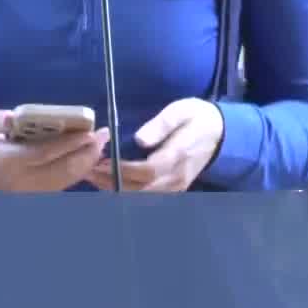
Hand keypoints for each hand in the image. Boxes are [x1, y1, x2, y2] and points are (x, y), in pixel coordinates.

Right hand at [0, 109, 110, 191]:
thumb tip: (15, 117)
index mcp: (4, 160)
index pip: (42, 153)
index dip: (68, 143)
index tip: (89, 131)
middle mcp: (18, 180)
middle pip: (59, 171)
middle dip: (85, 154)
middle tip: (103, 136)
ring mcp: (25, 191)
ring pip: (62, 181)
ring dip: (85, 163)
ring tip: (100, 145)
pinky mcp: (30, 193)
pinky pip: (58, 185)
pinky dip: (75, 172)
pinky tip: (86, 157)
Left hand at [86, 98, 223, 192]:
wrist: (221, 134)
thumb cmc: (197, 117)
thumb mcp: (181, 111)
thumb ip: (161, 124)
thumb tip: (139, 139)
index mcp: (177, 156)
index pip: (146, 171)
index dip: (121, 170)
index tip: (100, 161)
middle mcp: (176, 177)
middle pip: (139, 189)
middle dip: (110, 182)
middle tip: (86, 169)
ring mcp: (175, 187)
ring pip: (139, 197)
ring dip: (114, 188)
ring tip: (92, 174)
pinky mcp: (172, 190)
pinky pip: (145, 196)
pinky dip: (125, 190)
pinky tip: (108, 180)